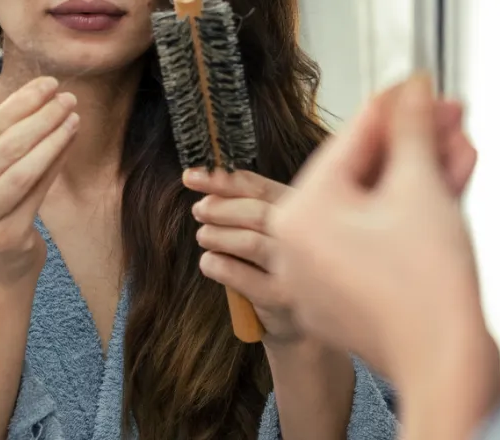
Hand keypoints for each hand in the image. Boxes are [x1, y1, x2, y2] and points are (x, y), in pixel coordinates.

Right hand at [0, 76, 77, 285]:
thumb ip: (4, 141)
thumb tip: (45, 97)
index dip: (19, 103)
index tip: (48, 84)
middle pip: (4, 148)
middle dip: (40, 117)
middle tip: (68, 98)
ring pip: (20, 170)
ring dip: (52, 139)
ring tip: (74, 117)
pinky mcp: (4, 238)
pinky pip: (36, 193)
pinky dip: (55, 164)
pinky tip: (70, 143)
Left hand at [184, 169, 303, 342]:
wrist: (305, 322)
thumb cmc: (284, 266)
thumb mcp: (276, 231)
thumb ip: (250, 204)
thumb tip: (203, 184)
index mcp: (306, 211)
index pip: (261, 188)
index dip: (222, 180)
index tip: (191, 176)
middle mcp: (308, 237)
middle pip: (255, 213)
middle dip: (219, 209)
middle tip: (199, 210)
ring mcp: (295, 269)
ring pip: (247, 242)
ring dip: (216, 235)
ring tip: (204, 236)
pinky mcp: (280, 297)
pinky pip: (237, 274)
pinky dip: (216, 264)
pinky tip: (210, 262)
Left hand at [264, 76, 492, 384]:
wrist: (448, 364)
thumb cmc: (427, 291)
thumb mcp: (421, 187)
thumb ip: (412, 129)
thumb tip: (410, 92)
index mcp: (299, 215)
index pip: (351, 140)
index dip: (396, 107)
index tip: (416, 87)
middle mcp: (299, 246)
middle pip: (364, 174)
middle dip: (415, 144)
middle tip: (446, 117)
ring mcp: (322, 275)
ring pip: (375, 207)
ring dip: (421, 175)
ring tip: (458, 149)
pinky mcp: (349, 296)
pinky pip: (378, 239)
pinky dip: (411, 215)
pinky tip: (448, 185)